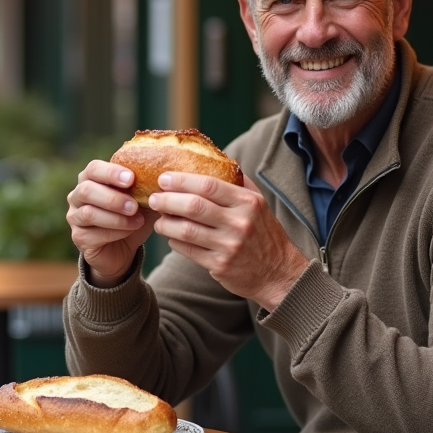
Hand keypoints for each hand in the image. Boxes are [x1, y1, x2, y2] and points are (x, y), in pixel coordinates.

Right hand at [66, 160, 156, 283]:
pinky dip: (115, 232)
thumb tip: (163, 176)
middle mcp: (78, 195)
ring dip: (116, 217)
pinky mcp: (79, 237)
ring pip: (89, 213)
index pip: (93, 168)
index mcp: (91, 178)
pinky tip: (130, 231)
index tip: (131, 178)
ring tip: (136, 220)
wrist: (122, 248)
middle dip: (113, 197)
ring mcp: (75, 217)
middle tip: (135, 205)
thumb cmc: (132, 216)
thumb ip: (147, 187)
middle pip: (86, 190)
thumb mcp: (142, 200)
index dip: (111, 172)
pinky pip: (94, 234)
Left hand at [147, 173, 309, 309]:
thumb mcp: (258, 204)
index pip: (209, 185)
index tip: (164, 178)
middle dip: (167, 200)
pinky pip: (188, 250)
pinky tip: (171, 236)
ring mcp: (229, 246)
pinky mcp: (220, 266)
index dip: (182, 180)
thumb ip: (237, 183)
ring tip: (159, 219)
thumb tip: (213, 159)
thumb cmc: (264, 233)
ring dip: (166, 223)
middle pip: (193, 206)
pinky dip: (174, 241)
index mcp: (248, 202)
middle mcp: (239, 223)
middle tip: (153, 198)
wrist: (278, 272)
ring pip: (186, 230)